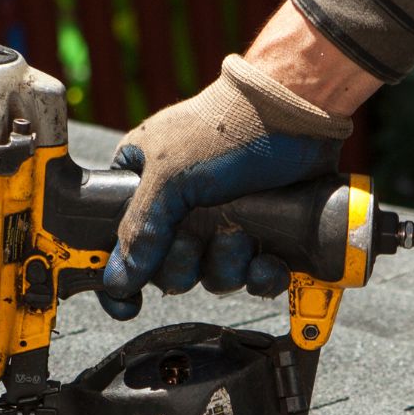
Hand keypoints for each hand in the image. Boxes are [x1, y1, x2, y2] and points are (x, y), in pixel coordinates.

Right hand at [101, 54, 352, 318]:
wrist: (297, 112)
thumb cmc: (225, 128)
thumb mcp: (169, 175)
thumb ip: (139, 228)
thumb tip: (117, 278)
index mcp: (145, 185)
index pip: (117, 241)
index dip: (119, 275)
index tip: (126, 302)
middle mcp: (181, 208)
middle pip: (168, 269)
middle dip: (186, 264)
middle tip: (196, 240)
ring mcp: (223, 222)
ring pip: (212, 275)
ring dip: (226, 264)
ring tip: (241, 235)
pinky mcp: (262, 233)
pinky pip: (253, 276)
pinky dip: (260, 275)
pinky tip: (267, 261)